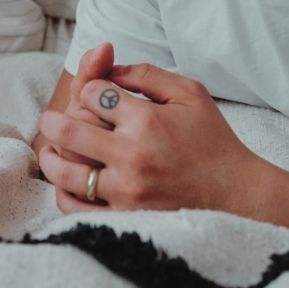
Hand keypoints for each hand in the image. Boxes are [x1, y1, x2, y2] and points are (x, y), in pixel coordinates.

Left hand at [37, 59, 262, 215]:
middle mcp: (132, 155)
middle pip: (70, 131)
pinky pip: (80, 210)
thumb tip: (108, 68)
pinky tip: (67, 185)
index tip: (95, 94)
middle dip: (53, 120)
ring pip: (67, 174)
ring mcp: (127, 191)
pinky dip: (65, 196)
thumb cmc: (213, 140)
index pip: (93, 95)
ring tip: (50, 152)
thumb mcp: (189, 93)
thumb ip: (146, 74)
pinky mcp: (127, 219)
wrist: (240, 197)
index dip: (89, 89)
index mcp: (146, 121)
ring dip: (52, 159)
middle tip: (48, 118)